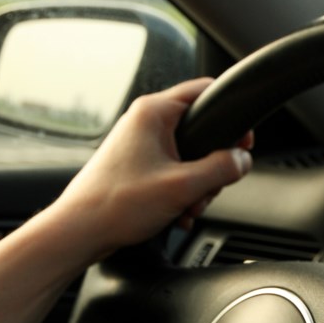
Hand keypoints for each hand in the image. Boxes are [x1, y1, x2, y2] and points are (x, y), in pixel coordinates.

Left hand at [53, 78, 252, 258]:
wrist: (80, 231)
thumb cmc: (116, 204)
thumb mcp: (183, 186)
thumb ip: (221, 169)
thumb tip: (243, 160)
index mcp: (153, 113)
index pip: (205, 91)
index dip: (231, 117)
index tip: (243, 142)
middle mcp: (145, 123)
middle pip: (201, 131)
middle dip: (212, 166)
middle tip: (207, 188)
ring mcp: (140, 145)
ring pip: (189, 157)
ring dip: (197, 185)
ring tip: (187, 206)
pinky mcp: (137, 166)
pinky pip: (174, 172)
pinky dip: (181, 193)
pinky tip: (177, 213)